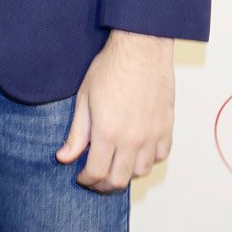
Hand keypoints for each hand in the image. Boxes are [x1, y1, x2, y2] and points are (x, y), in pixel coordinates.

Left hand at [55, 30, 173, 191]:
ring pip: (141, 171)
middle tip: (96, 178)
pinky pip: (160, 155)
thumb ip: (76, 133)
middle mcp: (132, 140)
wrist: (141, 47)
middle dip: (104, 184)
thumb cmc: (111, 67)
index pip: (96, 173)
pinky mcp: (166, 126)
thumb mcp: (84, 98)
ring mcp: (152, 135)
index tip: (81, 176)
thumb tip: (64, 157)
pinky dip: (148, 159)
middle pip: (119, 180)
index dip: (86, 180)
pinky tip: (138, 150)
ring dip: (126, 173)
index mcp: (108, 133)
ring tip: (116, 163)